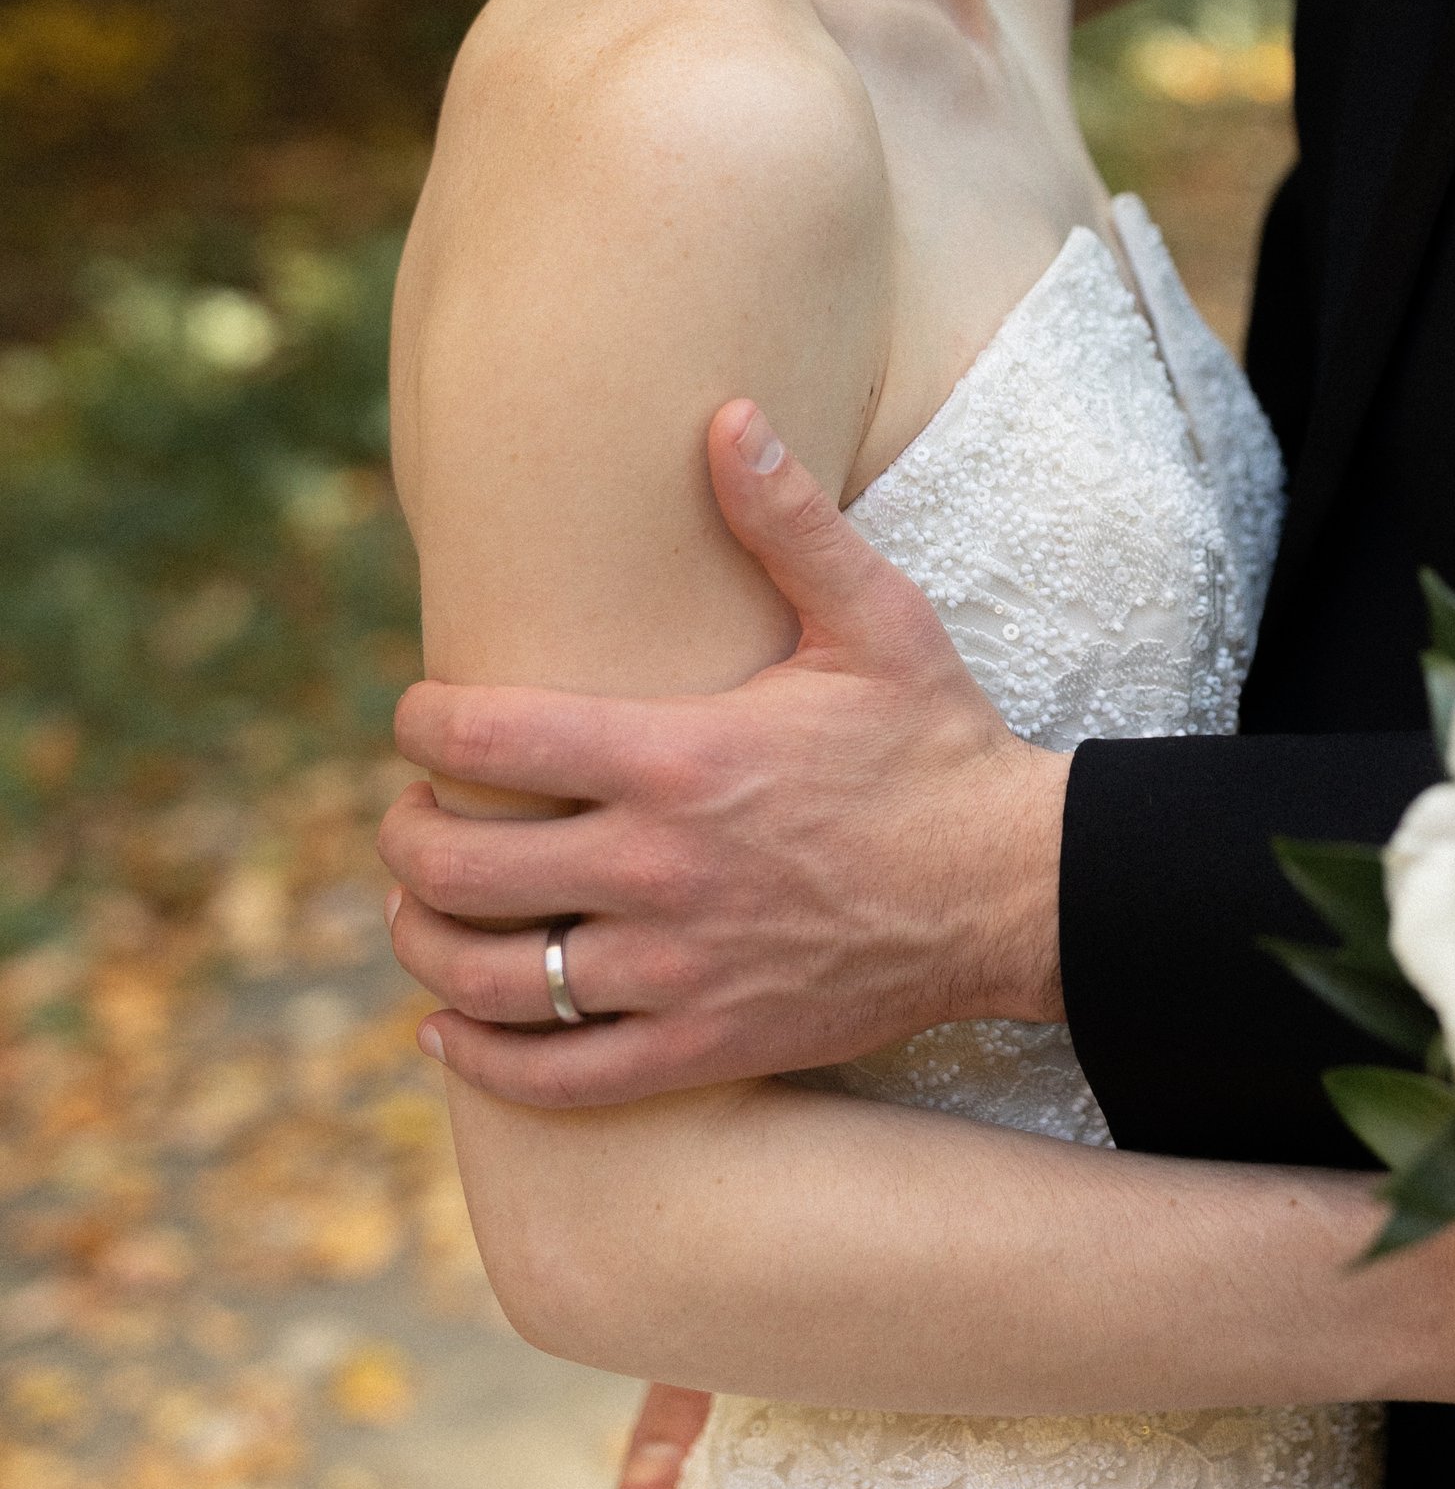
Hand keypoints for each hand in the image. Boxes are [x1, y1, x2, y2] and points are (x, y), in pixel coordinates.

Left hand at [380, 402, 1071, 1105]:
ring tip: (419, 910)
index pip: (488, 736)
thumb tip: (728, 413)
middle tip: (412, 815)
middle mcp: (659, 869)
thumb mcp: (874, 620)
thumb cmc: (936, 746)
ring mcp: (677, 968)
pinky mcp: (703, 1043)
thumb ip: (789, 522)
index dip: (424, 720)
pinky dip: (483, 1059)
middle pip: (459, 864)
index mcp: (680, 757)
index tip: (419, 714)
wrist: (1012, 890)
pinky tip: (453, 1028)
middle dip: (407, 835)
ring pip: (488, 975)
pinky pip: (556, 1075)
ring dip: (424, 942)